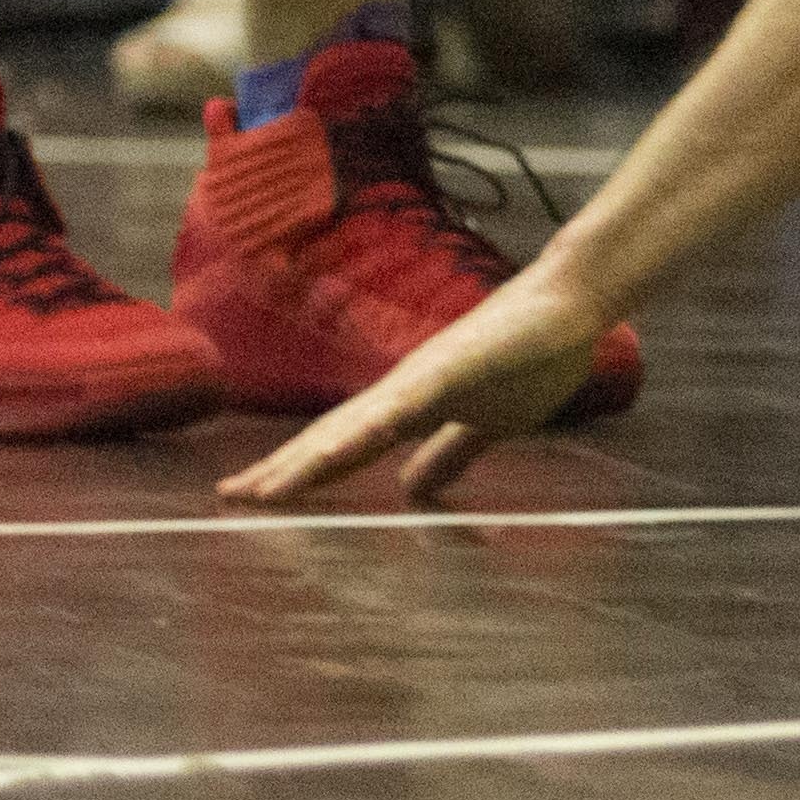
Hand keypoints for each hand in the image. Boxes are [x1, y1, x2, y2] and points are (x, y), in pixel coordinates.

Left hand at [216, 263, 616, 505]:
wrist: (570, 302)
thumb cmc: (533, 356)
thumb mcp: (488, 425)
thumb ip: (449, 454)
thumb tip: (414, 490)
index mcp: (408, 406)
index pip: (341, 445)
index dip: (296, 472)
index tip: (250, 497)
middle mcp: (402, 390)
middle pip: (330, 436)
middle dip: (281, 470)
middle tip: (229, 497)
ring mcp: (425, 376)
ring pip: (355, 424)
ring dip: (310, 458)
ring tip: (268, 488)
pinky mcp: (455, 366)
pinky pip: (406, 404)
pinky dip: (371, 428)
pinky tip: (343, 449)